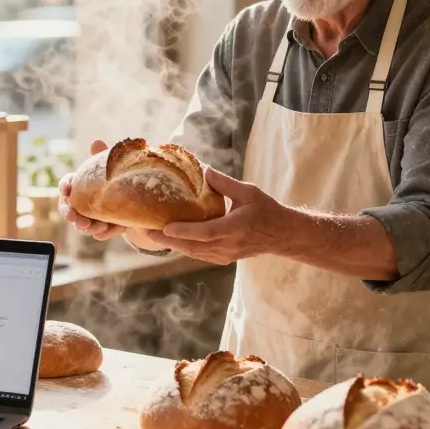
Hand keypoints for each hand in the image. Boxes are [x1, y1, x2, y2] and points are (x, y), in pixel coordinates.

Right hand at [57, 139, 161, 249]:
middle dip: (69, 213)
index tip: (67, 189)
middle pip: (68, 208)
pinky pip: (99, 233)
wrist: (138, 199)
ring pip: (82, 224)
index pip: (67, 184)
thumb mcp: (112, 167)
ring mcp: (90, 217)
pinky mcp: (102, 228)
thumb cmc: (117, 179)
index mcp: (80, 184)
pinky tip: (105, 231)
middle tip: (74, 217)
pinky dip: (103, 233)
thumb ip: (101, 157)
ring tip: (97, 226)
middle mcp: (81, 202)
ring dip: (86, 226)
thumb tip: (96, 141)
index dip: (65, 187)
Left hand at [148, 167, 286, 264]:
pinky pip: (200, 254)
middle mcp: (229, 245)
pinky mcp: (224, 258)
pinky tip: (171, 239)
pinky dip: (185, 247)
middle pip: (194, 247)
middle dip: (169, 241)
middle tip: (147, 231)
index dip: (185, 231)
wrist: (282, 234)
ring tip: (152, 234)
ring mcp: (226, 255)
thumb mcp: (248, 192)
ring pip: (194, 253)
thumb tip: (203, 169)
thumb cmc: (266, 210)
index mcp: (235, 228)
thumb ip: (225, 183)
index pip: (206, 232)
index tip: (166, 228)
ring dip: (173, 245)